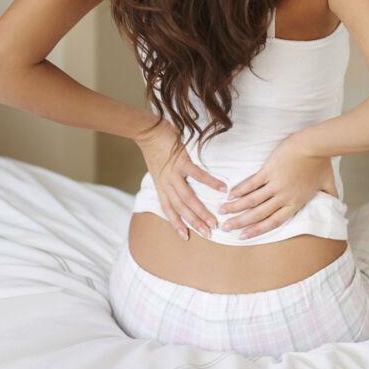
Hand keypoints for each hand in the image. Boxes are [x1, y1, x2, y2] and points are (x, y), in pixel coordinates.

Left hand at [135, 119, 226, 240]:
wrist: (146, 131)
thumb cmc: (154, 149)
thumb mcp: (158, 169)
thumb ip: (167, 179)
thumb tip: (178, 187)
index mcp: (161, 186)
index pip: (168, 209)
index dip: (175, 224)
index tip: (185, 237)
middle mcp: (166, 183)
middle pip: (180, 208)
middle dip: (194, 222)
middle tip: (208, 233)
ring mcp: (173, 173)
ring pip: (188, 198)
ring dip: (201, 211)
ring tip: (215, 220)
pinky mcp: (181, 161)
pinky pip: (198, 175)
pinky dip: (210, 182)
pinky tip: (222, 189)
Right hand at [217, 134, 335, 239]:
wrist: (314, 147)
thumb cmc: (321, 163)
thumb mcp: (328, 184)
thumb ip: (330, 196)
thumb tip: (337, 204)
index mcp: (295, 203)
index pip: (273, 222)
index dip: (257, 230)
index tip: (243, 236)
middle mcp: (283, 197)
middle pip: (258, 214)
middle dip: (240, 222)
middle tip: (225, 228)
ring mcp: (275, 184)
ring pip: (251, 200)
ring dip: (235, 207)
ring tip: (222, 211)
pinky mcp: (268, 171)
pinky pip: (251, 184)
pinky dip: (240, 190)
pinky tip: (230, 194)